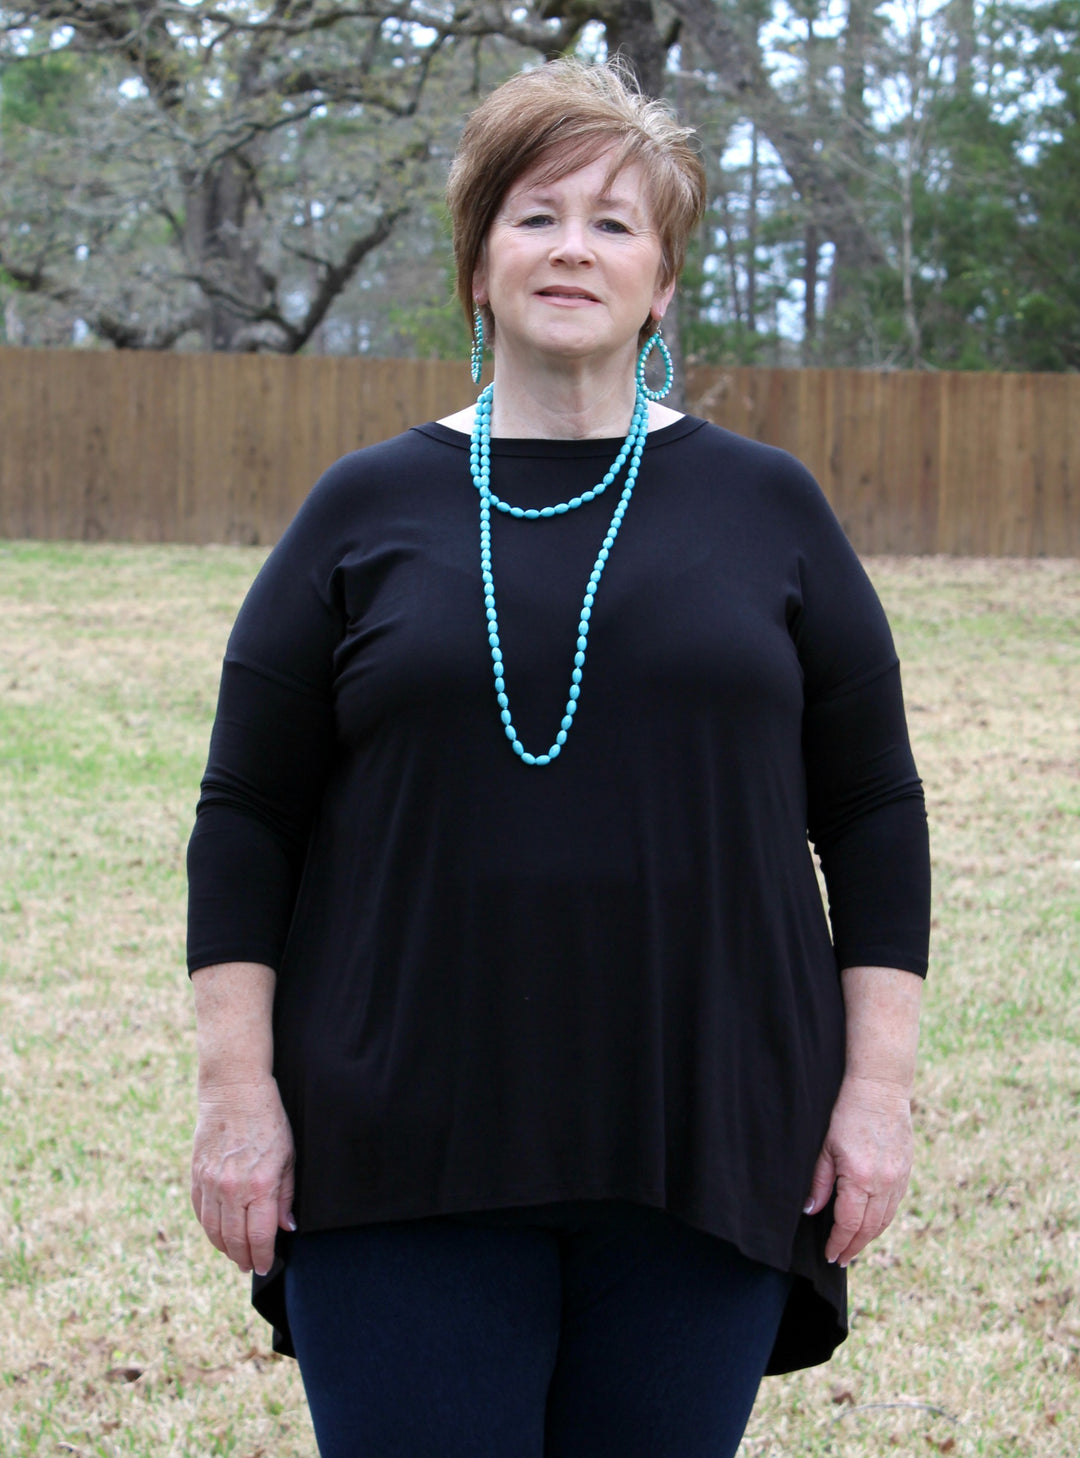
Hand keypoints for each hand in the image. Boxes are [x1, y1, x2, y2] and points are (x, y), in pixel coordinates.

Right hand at [191, 1076, 295, 1276]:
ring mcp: (211, 1183)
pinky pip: (200, 1212)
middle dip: (243, 1259)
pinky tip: (218, 1233)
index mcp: (260, 1185)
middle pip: (234, 1240)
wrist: (235, 1092)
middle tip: (250, 1267)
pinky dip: (209, 1228)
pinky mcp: (196, 1175)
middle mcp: (232, 1189)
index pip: (259, 1237)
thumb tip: (286, 1227)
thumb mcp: (288, 1156)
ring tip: (235, 1256)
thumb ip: (286, 1195)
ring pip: (214, 1231)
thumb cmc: (269, 1121)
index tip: (266, 1266)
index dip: (263, 1257)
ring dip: (225, 1249)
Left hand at [803, 1073, 913, 1267]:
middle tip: (841, 1259)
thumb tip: (811, 1211)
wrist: (880, 1089)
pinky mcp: (906, 1171)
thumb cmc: (847, 1113)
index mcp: (860, 1178)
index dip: (839, 1243)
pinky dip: (882, 1220)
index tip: (830, 1255)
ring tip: (853, 1246)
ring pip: (885, 1220)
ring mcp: (898, 1178)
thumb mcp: (825, 1146)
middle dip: (854, 1247)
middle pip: (869, 1228)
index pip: (849, 1224)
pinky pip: (894, 1205)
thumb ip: (819, 1182)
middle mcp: (883, 1184)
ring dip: (869, 1237)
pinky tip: (871, 1223)